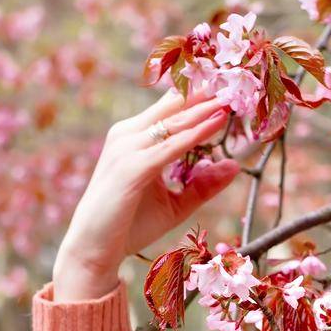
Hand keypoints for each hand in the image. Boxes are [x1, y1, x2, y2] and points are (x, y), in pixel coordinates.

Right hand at [52, 87, 240, 300]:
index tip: (229, 85)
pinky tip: (217, 122)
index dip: (199, 95)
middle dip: (205, 93)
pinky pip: (170, 147)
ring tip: (233, 95)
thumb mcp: (175, 204)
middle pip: (172, 106)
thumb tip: (235, 165)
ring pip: (173, 122)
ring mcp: (126, 149)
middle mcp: (127, 136)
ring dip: (204, 108)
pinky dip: (196, 134)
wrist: (94, 250)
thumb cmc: (130, 226)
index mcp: (133, 137)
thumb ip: (202, 185)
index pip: (169, 108)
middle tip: (236, 79)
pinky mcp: (131, 168)